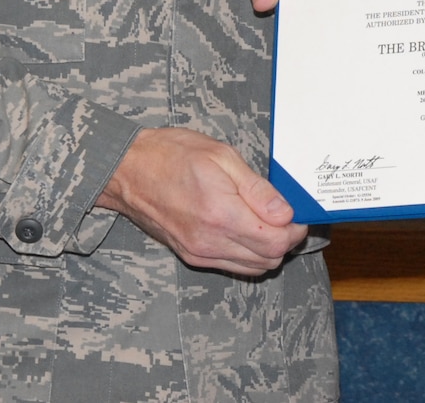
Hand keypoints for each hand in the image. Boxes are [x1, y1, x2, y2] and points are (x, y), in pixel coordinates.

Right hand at [95, 127, 307, 274]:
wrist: (127, 170)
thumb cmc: (171, 155)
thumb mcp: (222, 156)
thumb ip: (257, 188)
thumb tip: (284, 212)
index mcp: (221, 214)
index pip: (275, 241)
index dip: (295, 229)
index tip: (298, 213)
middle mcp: (210, 242)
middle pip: (268, 259)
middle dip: (285, 240)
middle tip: (285, 215)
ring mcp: (199, 252)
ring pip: (252, 268)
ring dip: (268, 249)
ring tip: (267, 220)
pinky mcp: (191, 255)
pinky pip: (232, 266)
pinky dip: (248, 254)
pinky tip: (246, 229)